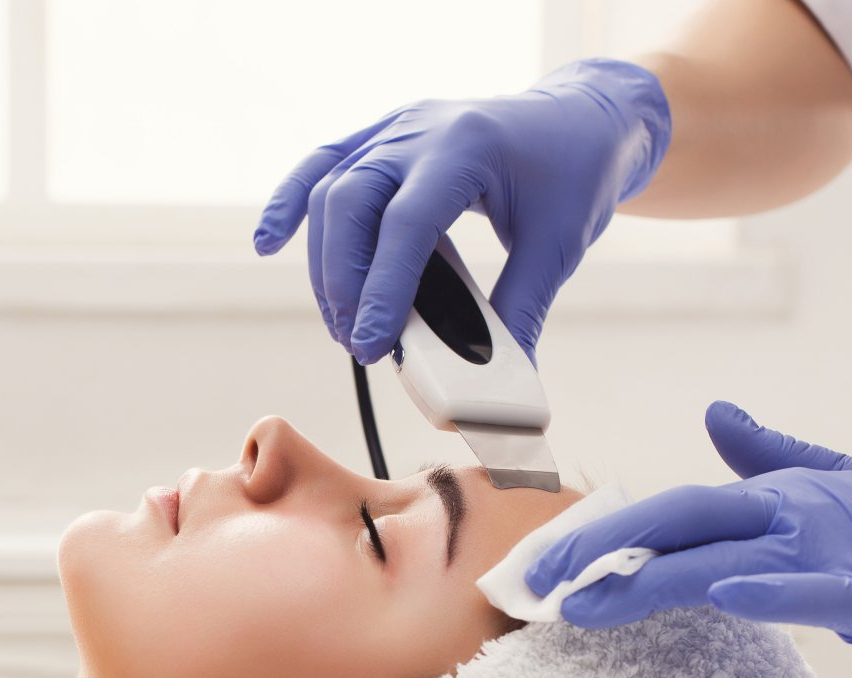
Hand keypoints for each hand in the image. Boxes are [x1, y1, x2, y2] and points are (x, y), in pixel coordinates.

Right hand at [252, 59, 670, 364]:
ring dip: (326, 265)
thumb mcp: (558, 246)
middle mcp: (420, 130)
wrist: (581, 119)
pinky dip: (291, 204)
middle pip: (351, 203)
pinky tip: (270, 243)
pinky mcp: (384, 139)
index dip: (384, 289)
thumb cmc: (574, 175)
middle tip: (360, 346)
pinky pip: (324, 165)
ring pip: (331, 191)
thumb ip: (522, 311)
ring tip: (343, 327)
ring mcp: (397, 129)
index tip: (374, 346)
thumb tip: (499, 384)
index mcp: (466, 146)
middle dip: (346, 284)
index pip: (406, 223)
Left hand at [525, 401, 851, 677]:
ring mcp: (829, 548)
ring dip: (650, 579)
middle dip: (599, 551)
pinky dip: (769, 591)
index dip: (605, 532)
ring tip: (586, 605)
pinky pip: (814, 591)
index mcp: (774, 495)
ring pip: (725, 558)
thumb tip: (716, 413)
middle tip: (535, 582)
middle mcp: (789, 512)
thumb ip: (770, 452)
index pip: (672, 508)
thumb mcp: (837, 480)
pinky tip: (723, 595)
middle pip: (679, 521)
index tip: (546, 563)